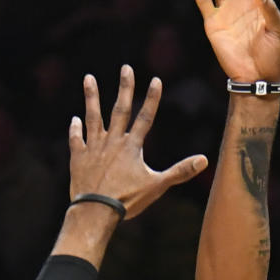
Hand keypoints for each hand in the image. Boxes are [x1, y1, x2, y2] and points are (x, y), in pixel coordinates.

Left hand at [68, 66, 206, 221]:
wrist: (95, 211)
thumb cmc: (127, 200)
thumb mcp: (157, 186)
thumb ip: (180, 171)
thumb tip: (204, 160)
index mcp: (132, 147)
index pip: (145, 117)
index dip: (151, 98)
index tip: (155, 80)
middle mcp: (112, 142)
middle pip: (119, 110)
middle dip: (124, 88)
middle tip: (126, 67)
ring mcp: (93, 148)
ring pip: (93, 117)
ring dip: (91, 97)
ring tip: (88, 78)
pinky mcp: (78, 158)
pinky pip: (76, 140)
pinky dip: (75, 130)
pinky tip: (74, 120)